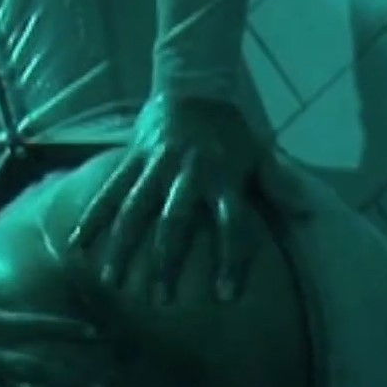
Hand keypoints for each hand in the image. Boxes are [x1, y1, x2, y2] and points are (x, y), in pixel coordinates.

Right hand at [68, 94, 269, 304]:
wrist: (192, 85)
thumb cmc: (231, 130)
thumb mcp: (260, 152)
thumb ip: (279, 184)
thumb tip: (309, 213)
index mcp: (224, 176)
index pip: (231, 224)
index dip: (230, 260)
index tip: (225, 298)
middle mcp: (188, 172)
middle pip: (175, 222)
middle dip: (166, 262)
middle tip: (161, 301)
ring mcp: (155, 165)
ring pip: (135, 210)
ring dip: (122, 248)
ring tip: (111, 282)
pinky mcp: (131, 158)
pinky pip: (110, 190)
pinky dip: (93, 216)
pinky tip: (77, 245)